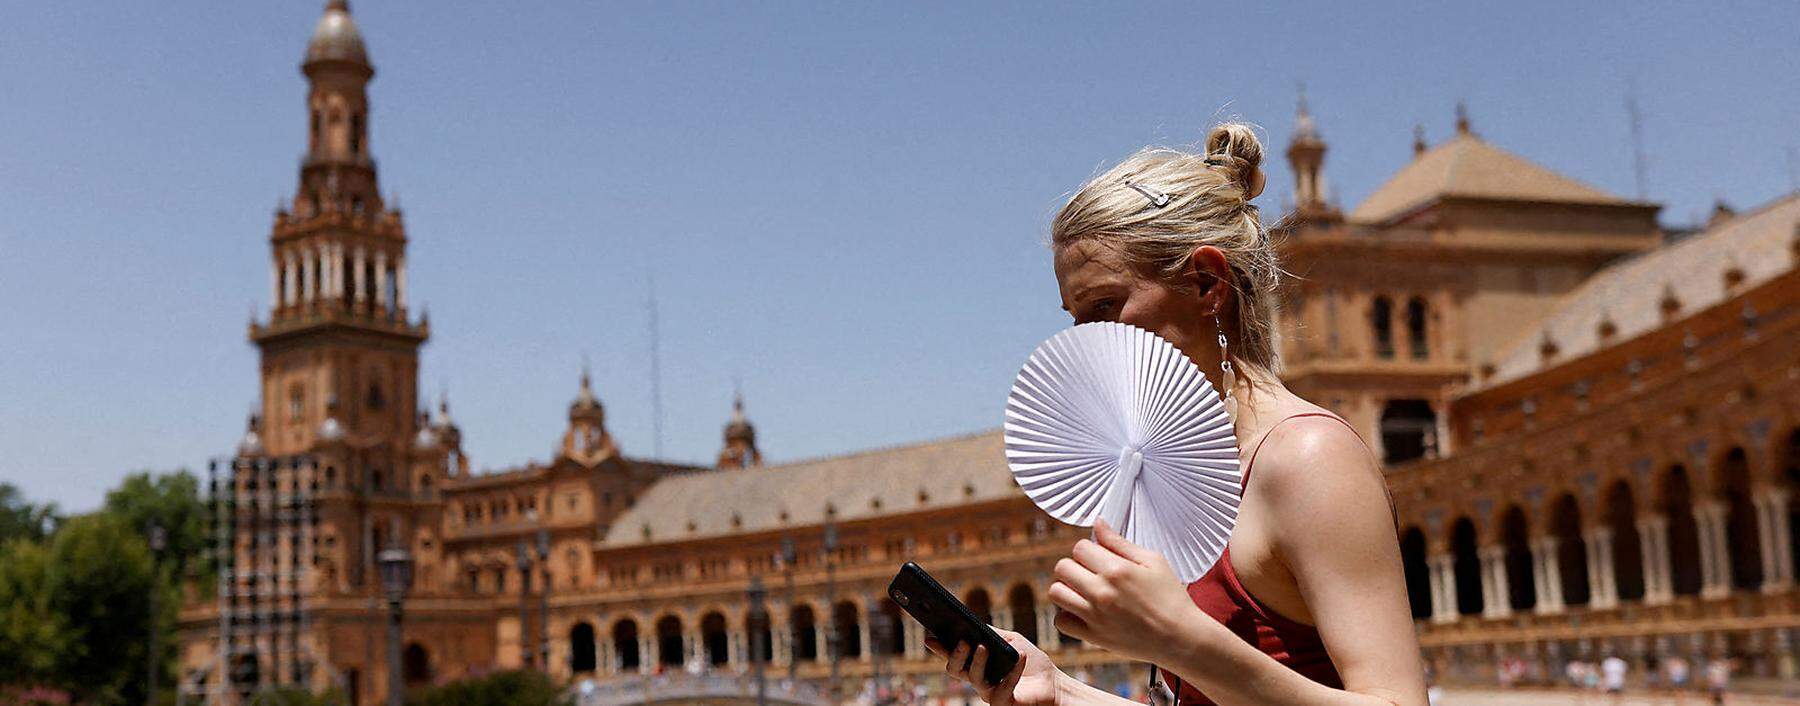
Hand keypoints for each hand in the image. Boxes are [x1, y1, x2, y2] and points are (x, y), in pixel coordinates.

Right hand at [926, 627, 1063, 705]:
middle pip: (955, 670)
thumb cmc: (1031, 662)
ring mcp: (989, 693)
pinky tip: (1020, 656)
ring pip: (974, 679)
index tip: (929, 637)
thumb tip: (972, 623)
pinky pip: (1002, 689)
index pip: (954, 655)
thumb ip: (991, 633)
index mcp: (977, 664)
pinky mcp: (1003, 703)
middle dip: (954, 656)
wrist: (1053, 684)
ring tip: (983, 646)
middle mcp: (978, 680)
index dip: (940, 648)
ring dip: (978, 662)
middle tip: (961, 641)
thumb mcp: (1010, 640)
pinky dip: (1012, 672)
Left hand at [1048, 519, 1204, 663]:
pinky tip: (1083, 611)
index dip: (1088, 549)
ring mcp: (1095, 616)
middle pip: (1062, 567)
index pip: (1079, 547)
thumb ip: (1120, 543)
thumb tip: (1098, 524)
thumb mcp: (1153, 561)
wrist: (1180, 637)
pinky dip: (1067, 615)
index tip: (1097, 557)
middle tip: (1089, 573)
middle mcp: (1102, 592)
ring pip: (1056, 593)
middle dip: (1074, 566)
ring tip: (1083, 591)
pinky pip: (1061, 622)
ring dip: (1066, 588)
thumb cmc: (1171, 597)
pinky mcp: (1093, 636)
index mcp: (1116, 570)